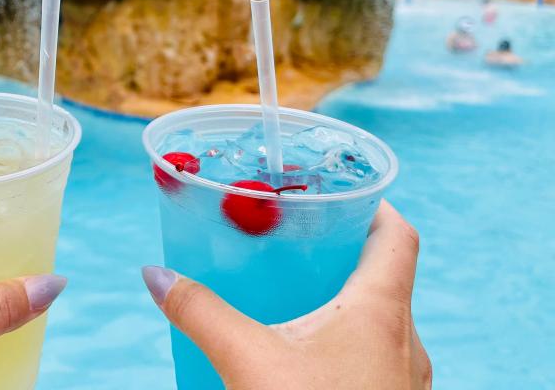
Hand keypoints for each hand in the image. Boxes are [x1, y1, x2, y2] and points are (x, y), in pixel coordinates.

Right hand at [142, 200, 431, 389]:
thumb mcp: (247, 360)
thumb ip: (200, 311)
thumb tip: (157, 276)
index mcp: (382, 312)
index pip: (398, 236)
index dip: (375, 205)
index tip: (344, 192)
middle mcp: (406, 343)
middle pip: (388, 277)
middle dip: (344, 254)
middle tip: (303, 242)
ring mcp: (405, 382)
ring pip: (385, 323)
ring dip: (347, 302)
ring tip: (298, 297)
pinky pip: (379, 361)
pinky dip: (348, 344)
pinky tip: (305, 359)